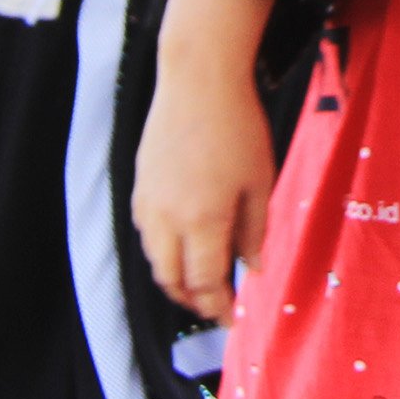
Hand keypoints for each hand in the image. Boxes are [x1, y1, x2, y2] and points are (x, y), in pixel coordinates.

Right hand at [132, 0, 281, 323]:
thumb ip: (255, 231)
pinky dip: (164, 250)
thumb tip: (252, 269)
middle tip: (216, 304)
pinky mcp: (139, 186)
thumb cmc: (238, 127)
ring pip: (155, 260)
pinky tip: (184, 242)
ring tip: (202, 277)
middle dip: (193, 300)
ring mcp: (148, 202)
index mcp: (203, 221)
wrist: (198, 80)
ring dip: (176, 277)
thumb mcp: (260, 181)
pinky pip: (147, 234)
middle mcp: (167, 219)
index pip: (205, 283)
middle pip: (171, 281)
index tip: (232, 319)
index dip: (219, 307)